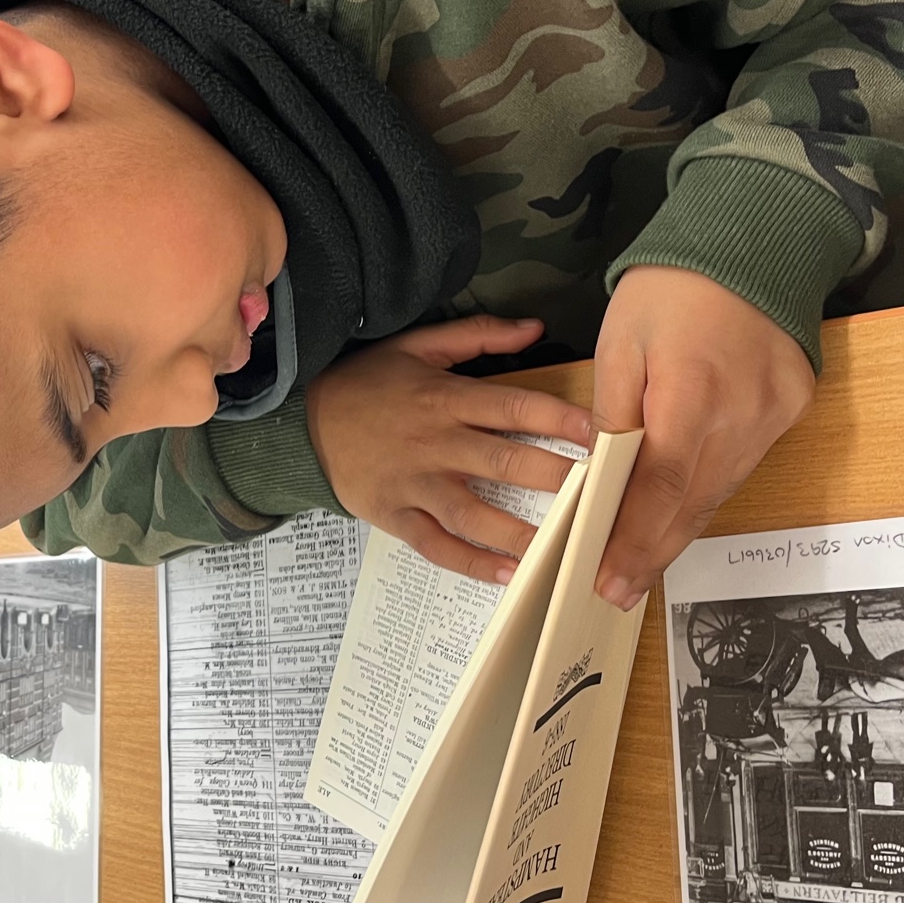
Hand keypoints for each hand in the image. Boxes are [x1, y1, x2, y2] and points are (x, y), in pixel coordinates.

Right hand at [307, 316, 597, 581]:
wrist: (301, 422)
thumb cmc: (366, 383)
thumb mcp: (418, 346)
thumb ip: (479, 336)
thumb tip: (536, 328)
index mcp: (445, 398)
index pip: (514, 407)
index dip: (560, 419)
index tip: (602, 435)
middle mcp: (433, 443)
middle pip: (503, 462)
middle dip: (557, 479)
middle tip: (602, 497)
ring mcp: (413, 484)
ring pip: (472, 514)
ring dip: (520, 533)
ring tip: (563, 550)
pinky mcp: (394, 515)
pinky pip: (436, 545)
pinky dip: (471, 562)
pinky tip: (507, 574)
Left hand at [594, 266, 814, 608]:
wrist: (755, 237)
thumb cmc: (673, 286)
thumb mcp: (620, 344)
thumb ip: (613, 416)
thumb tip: (602, 478)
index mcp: (693, 395)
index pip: (661, 490)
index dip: (634, 541)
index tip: (609, 580)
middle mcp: (744, 414)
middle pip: (695, 502)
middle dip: (654, 550)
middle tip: (618, 589)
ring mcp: (776, 414)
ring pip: (721, 489)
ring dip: (681, 525)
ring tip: (640, 561)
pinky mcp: (794, 407)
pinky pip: (743, 463)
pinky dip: (709, 488)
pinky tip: (680, 510)